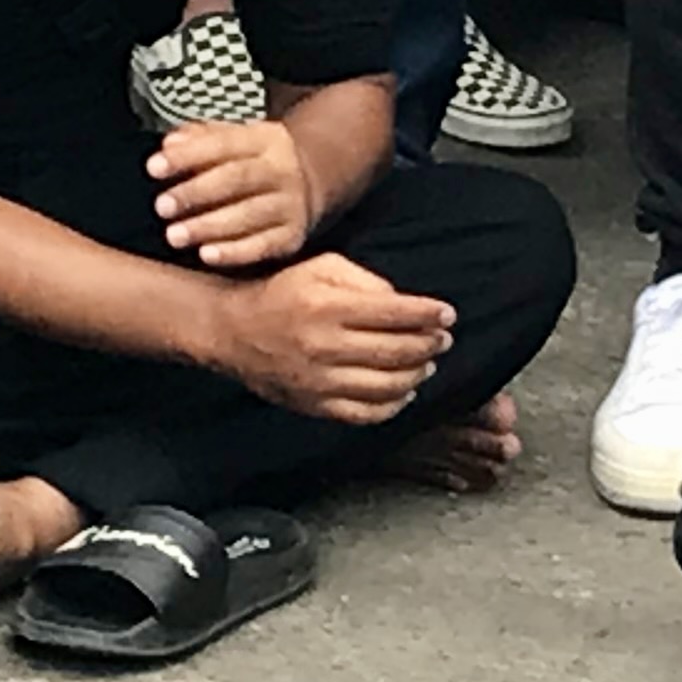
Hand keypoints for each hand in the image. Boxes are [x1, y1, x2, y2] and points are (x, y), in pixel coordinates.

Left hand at [150, 116, 318, 269]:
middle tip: (162, 207)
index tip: (154, 168)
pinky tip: (207, 254)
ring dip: (209, 226)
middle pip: (237, 178)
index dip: (187, 156)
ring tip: (175, 235)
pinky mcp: (292, 236)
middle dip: (196, 193)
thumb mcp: (233, 140)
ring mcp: (290, 204)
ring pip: (250, 214)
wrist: (308, 184)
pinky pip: (264, 246)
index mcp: (264, 139)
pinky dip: (234, 252)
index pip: (222, 143)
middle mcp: (281, 170)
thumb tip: (169, 144)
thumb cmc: (254, 163)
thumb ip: (198, 139)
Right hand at [208, 251, 454, 422]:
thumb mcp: (321, 267)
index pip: (395, 313)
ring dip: (417, 374)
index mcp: (328, 306)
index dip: (428, 315)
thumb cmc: (282, 291)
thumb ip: (365, 281)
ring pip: (387, 385)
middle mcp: (325, 346)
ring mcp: (320, 381)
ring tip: (427, 363)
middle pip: (397, 352)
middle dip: (429, 345)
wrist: (233, 330)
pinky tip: (404, 392)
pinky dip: (393, 406)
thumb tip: (403, 304)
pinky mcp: (315, 405)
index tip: (447, 314)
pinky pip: (365, 413)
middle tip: (444, 339)